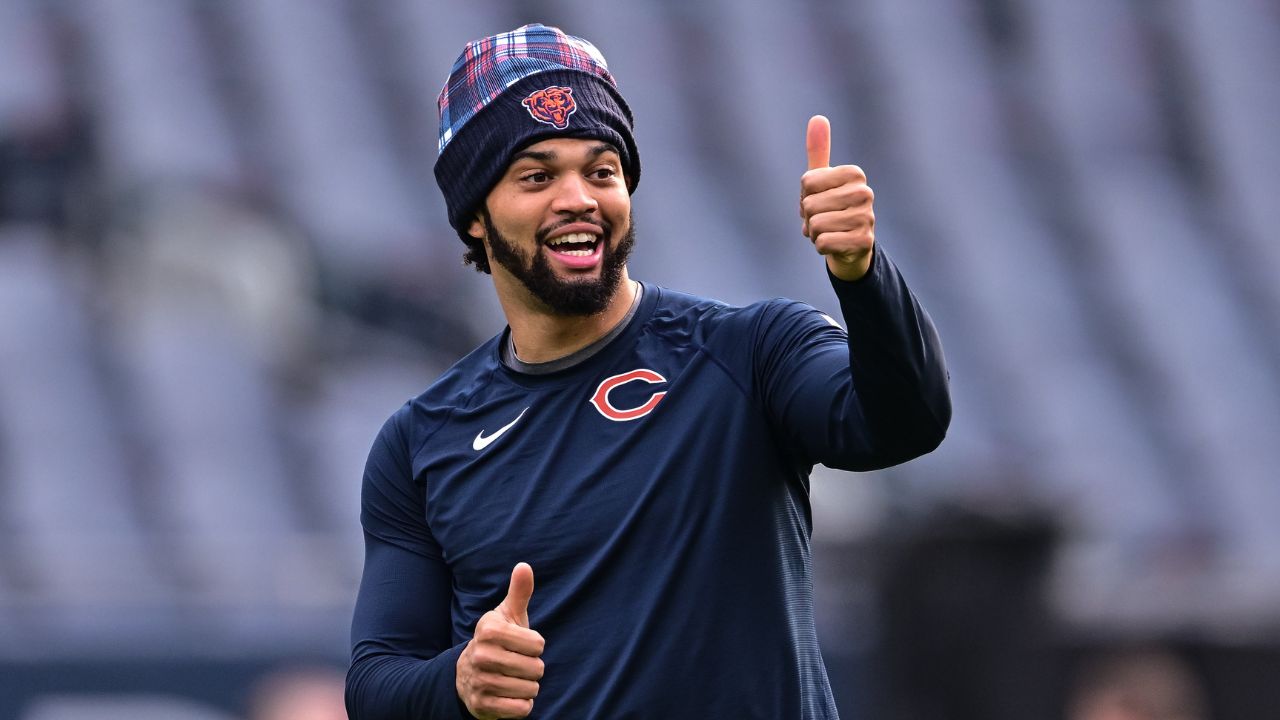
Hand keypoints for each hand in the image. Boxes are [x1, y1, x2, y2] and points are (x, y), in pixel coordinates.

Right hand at [457, 563, 544, 718]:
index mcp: (489, 630)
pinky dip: (522, 705)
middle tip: (517, 663)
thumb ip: (519, 592)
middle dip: (533, 668)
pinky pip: (521, 709)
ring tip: (513, 679)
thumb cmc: (498, 640)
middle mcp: (481, 655)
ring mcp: (480, 681)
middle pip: (536, 668)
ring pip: (531, 689)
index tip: (521, 644)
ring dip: (528, 687)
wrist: (467, 676)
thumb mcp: (508, 615)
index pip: (538, 645)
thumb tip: (524, 566)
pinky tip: (511, 695)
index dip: (536, 646)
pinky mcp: (482, 705)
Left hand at [800, 115, 874, 280]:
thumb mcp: (822, 180)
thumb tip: (817, 118)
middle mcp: (865, 193)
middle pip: (809, 204)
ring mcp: (867, 218)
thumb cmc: (832, 207)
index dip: (805, 195)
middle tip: (824, 218)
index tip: (819, 199)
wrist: (850, 244)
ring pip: (816, 225)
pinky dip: (821, 246)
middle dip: (808, 216)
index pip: (807, 182)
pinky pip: (823, 243)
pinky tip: (834, 243)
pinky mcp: (864, 241)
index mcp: (855, 173)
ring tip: (829, 231)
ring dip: (814, 233)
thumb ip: (819, 151)